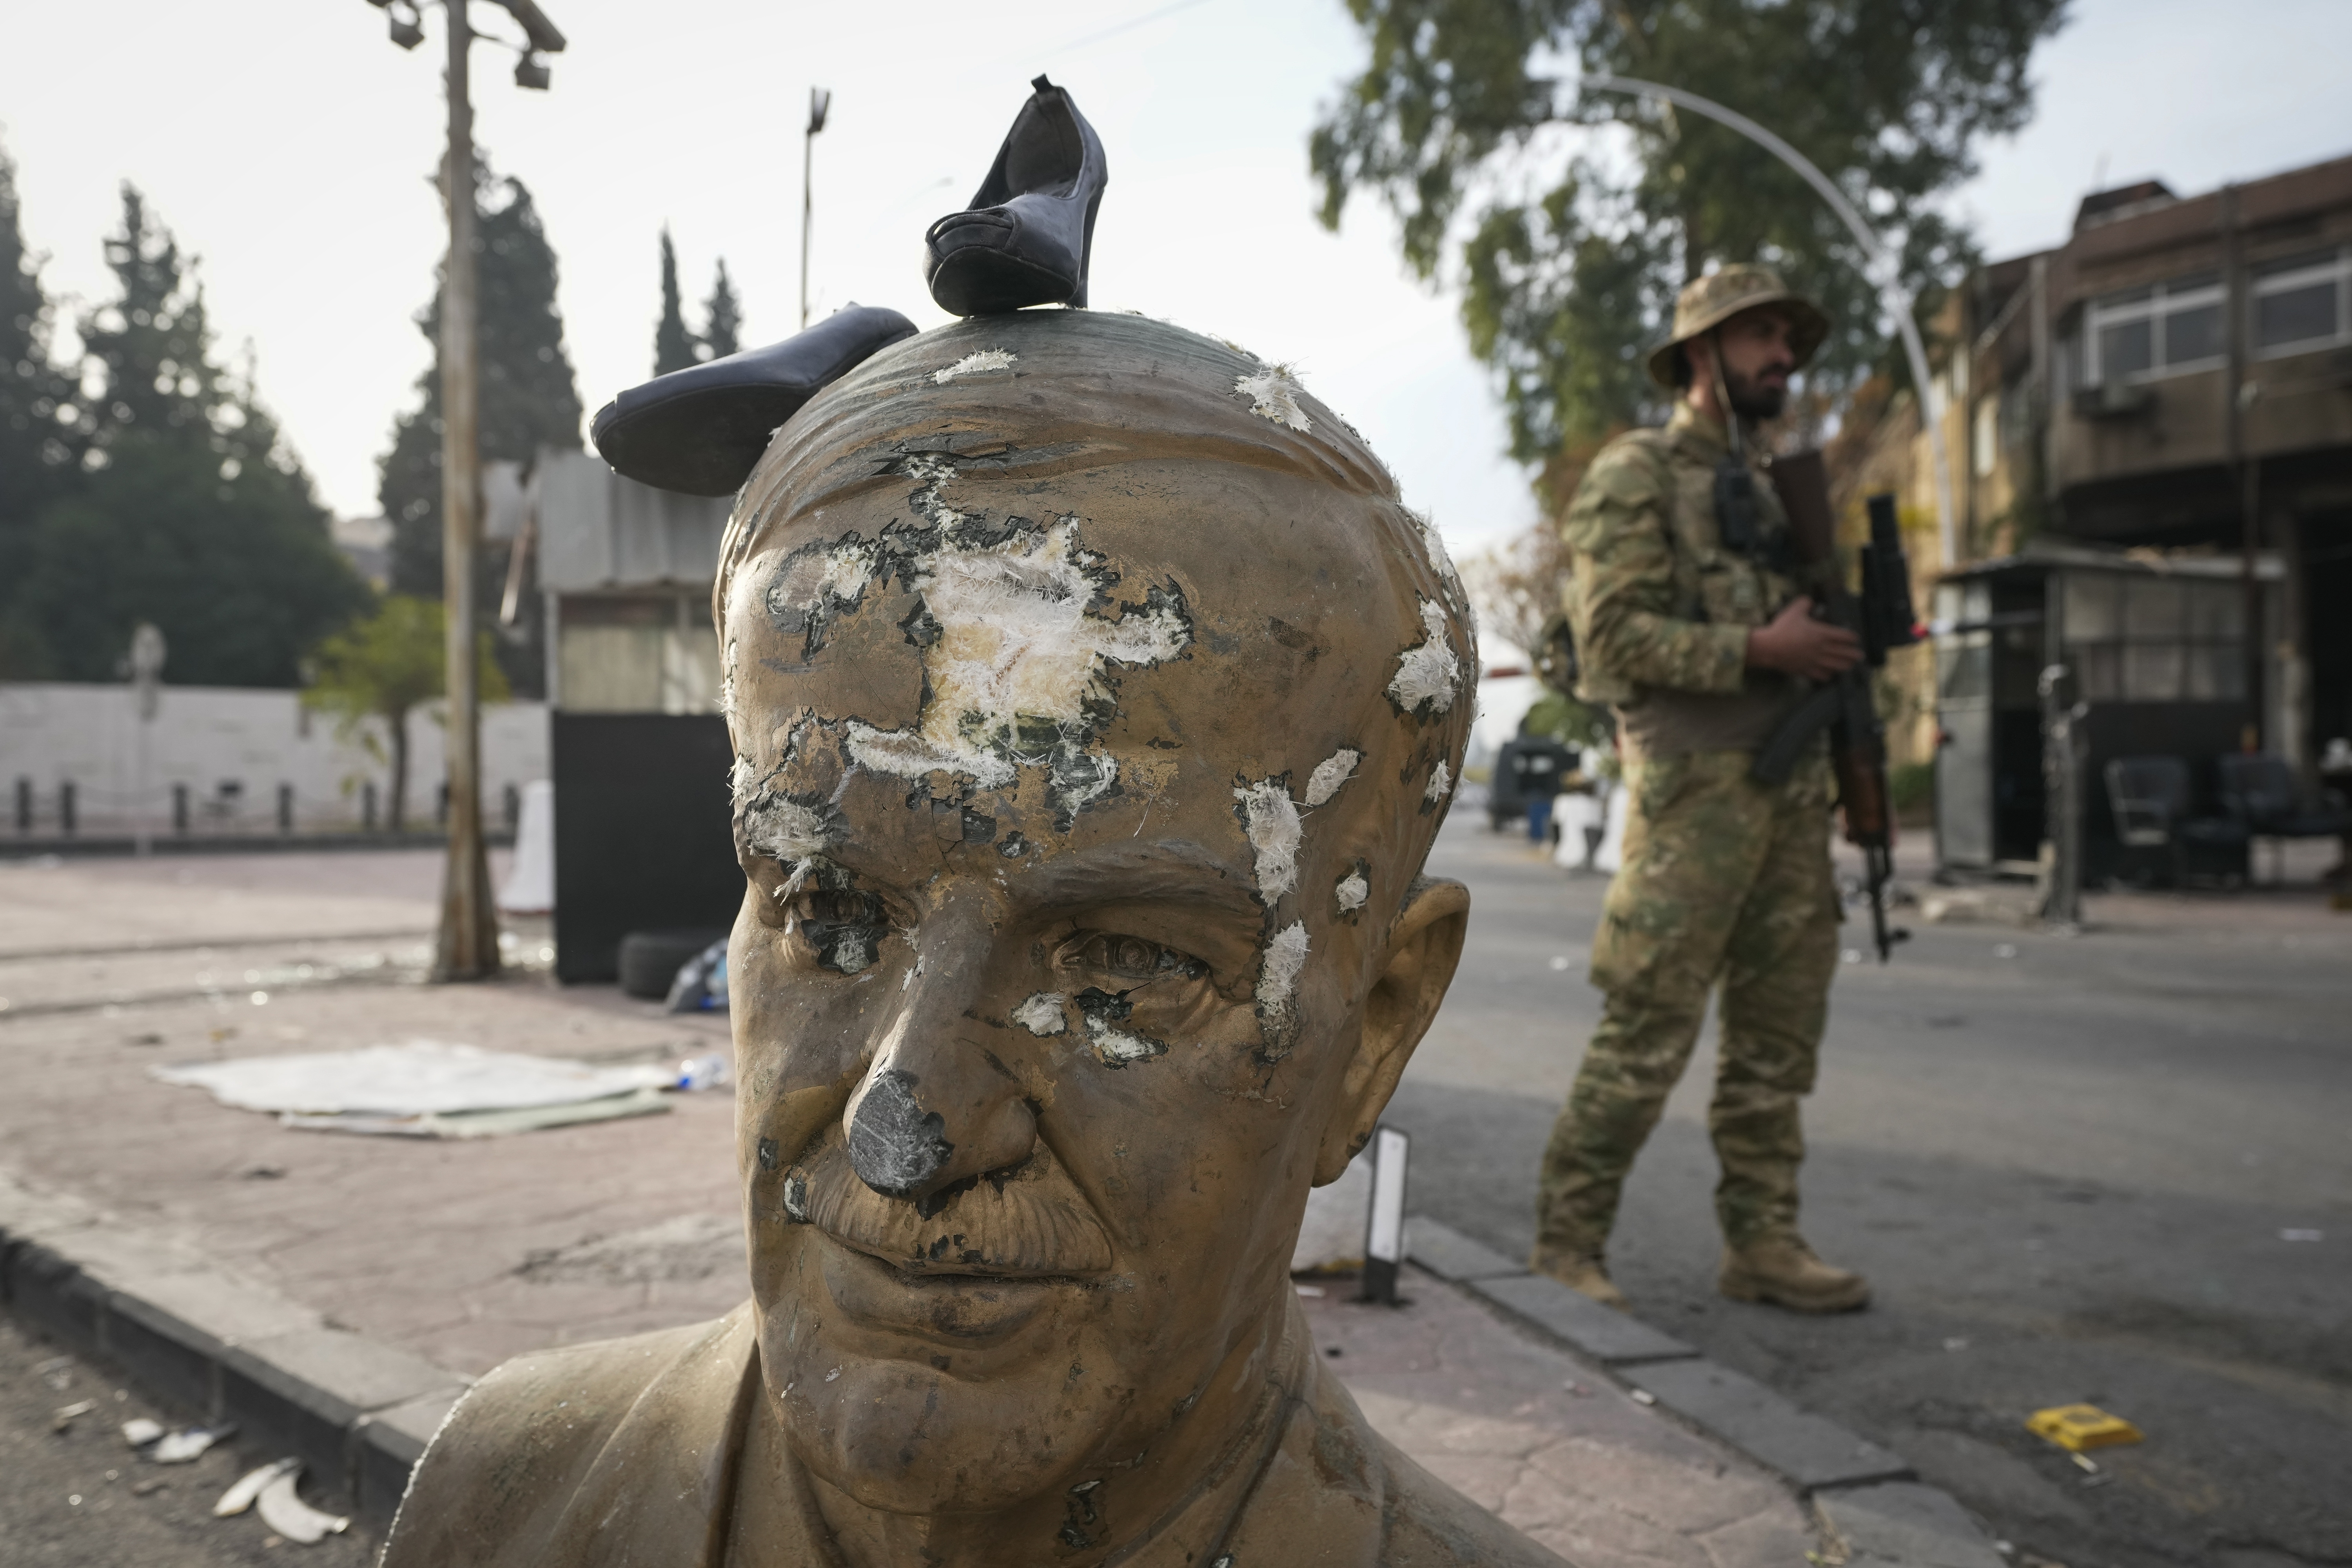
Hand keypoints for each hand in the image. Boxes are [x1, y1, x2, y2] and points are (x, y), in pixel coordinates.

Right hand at [1746, 597, 1861, 681]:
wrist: (1769, 647)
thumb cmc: (1782, 628)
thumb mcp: (1794, 610)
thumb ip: (1805, 603)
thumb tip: (1810, 600)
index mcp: (1822, 634)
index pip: (1844, 636)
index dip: (1852, 637)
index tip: (1855, 638)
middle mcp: (1822, 649)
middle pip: (1845, 653)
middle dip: (1854, 654)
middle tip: (1860, 655)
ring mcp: (1815, 661)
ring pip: (1837, 666)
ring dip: (1846, 665)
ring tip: (1850, 665)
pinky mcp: (1806, 670)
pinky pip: (1822, 675)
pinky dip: (1828, 675)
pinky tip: (1830, 674)